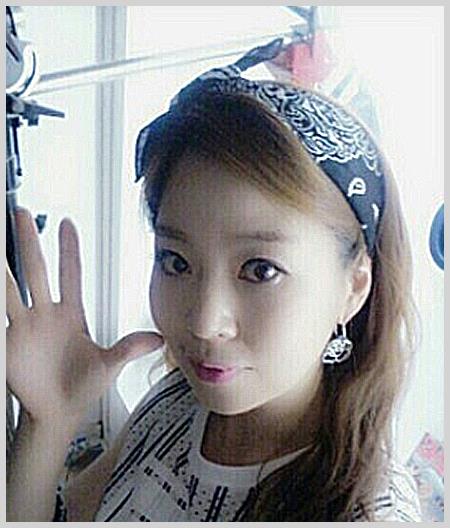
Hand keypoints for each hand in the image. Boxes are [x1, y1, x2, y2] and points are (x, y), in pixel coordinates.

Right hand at [6, 208, 163, 433]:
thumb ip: (130, 348)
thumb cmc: (82, 389)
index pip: (70, 274)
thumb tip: (158, 338)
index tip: (67, 224)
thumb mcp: (110, 365)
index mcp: (71, 315)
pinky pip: (0, 314)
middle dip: (30, 242)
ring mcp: (26, 326)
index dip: (69, 249)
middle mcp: (46, 315)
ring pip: (12, 287)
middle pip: (37, 270)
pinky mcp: (10, 341)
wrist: (59, 415)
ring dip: (4, 265)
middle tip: (21, 214)